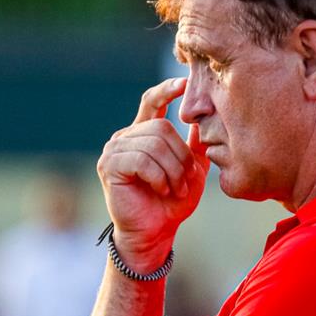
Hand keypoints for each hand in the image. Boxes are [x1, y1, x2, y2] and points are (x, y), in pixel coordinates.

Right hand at [97, 77, 209, 272]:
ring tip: (174, 189)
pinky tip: (160, 189)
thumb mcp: (192, 169)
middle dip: (180, 155)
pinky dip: (158, 176)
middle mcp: (125, 137)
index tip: (185, 83)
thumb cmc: (172, 202)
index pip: (151, 101)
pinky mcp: (109, 166)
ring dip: (172, 170)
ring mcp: (114, 150)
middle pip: (161, 126)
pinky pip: (141, 159)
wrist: (154, 232)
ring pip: (153, 143)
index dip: (166, 90)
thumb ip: (196, 144)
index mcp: (142, 134)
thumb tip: (206, 114)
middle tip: (185, 180)